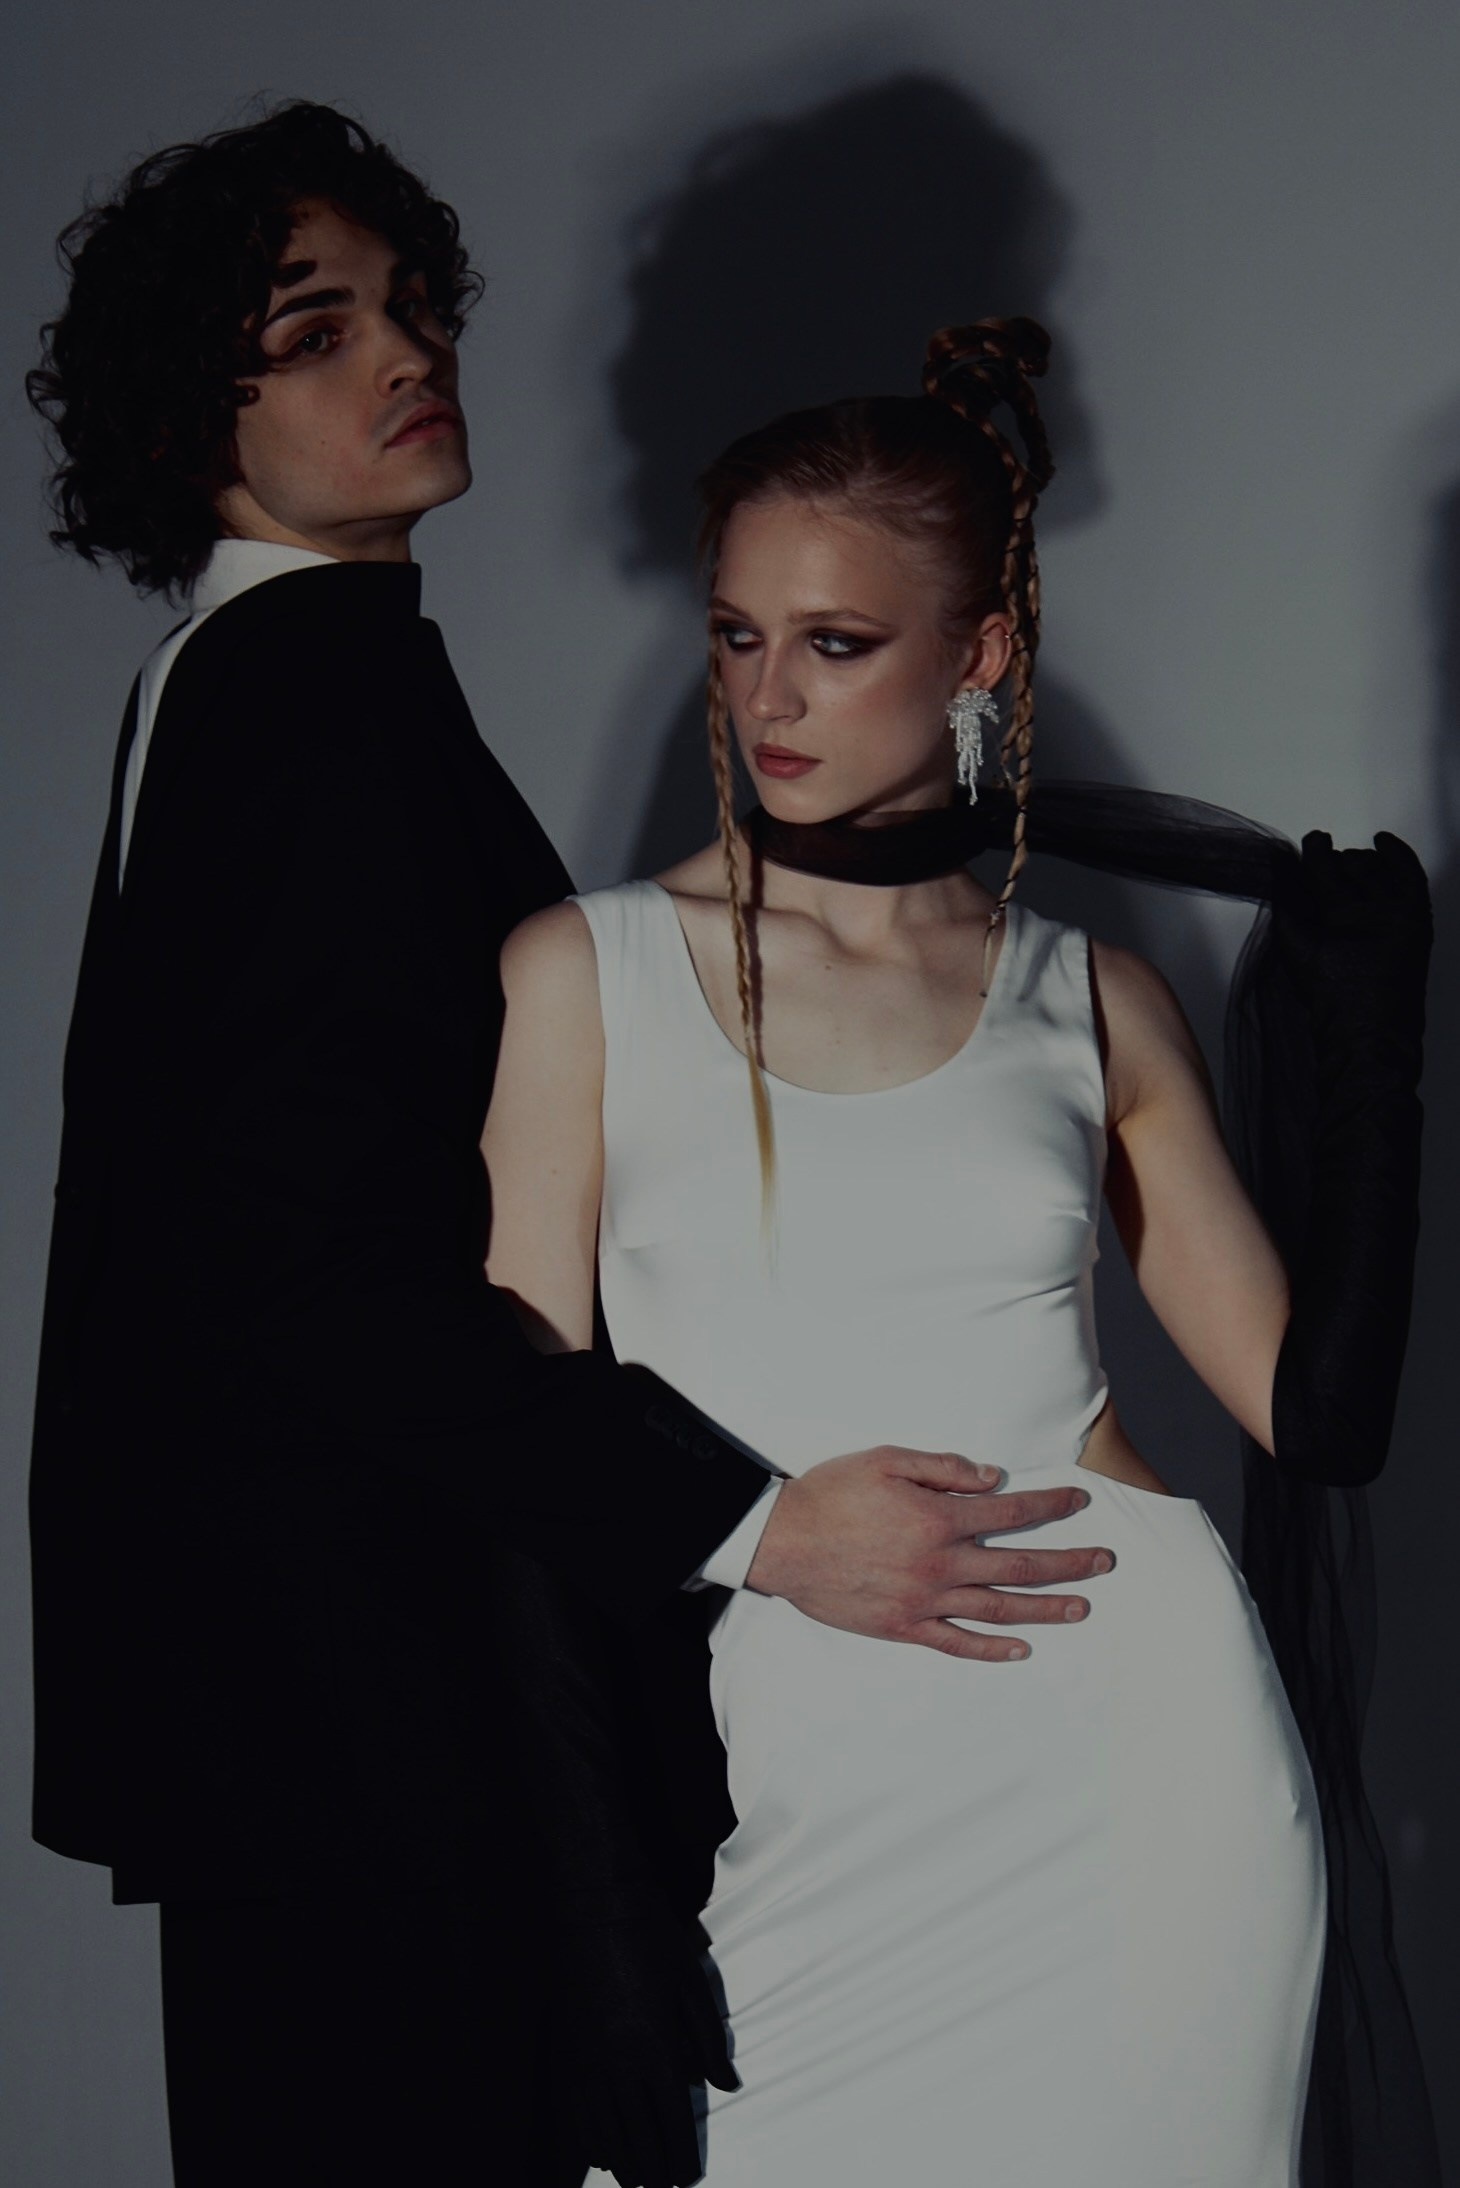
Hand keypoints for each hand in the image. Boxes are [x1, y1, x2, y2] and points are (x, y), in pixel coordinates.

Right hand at [561, 1889, 735, 2187]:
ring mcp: (582, 2058)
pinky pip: (574, 2111)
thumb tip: (728, 2086)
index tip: (690, 2178)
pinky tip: (601, 2153)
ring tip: (640, 2181)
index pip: (671, 2124)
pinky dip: (590, 2140)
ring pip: (603, 2132)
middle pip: (637, 2138)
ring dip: (624, 2162)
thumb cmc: (649, 1932)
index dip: (682, 2158)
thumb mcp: (691, 1982)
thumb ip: (709, 2041)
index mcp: (654, 2047)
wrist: (588, 1894)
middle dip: (655, 2172)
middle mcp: (615, 2063)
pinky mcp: (561, 2046)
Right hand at [744, 1448, 1112, 1660]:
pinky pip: (957, 1643)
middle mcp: (941, 1563)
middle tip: (1104, 1562)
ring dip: (1046, 1609)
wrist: (783, 1541)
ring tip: (1082, 1607)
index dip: (1051, 1506)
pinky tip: (1021, 1648)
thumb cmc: (831, 1493)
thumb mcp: (887, 1459)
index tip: (1079, 1502)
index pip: (1012, 1513)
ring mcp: (924, 1601)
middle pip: (1019, 1567)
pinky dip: (992, 1648)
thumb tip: (994, 1477)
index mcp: (939, 1518)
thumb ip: (945, 1467)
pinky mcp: (904, 1627)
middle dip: (1068, 1563)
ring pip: (999, 1608)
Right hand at [1273, 830, 1431, 1027]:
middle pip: (1349, 866)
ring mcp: (1403, 914)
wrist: (1370, 1038)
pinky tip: (1383, 843)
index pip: (1324, 867)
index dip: (1313, 851)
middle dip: (1332, 859)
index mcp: (1345, 917)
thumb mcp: (1298, 954)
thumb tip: (1282, 869)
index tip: (1307, 844)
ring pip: (1377, 868)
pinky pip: (1411, 875)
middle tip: (1319, 858)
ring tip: (1347, 864)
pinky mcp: (1418, 922)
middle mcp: (1379, 910)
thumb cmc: (1333, 1005)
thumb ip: (1288, 906)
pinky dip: (1399, 856)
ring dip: (1359, 861)